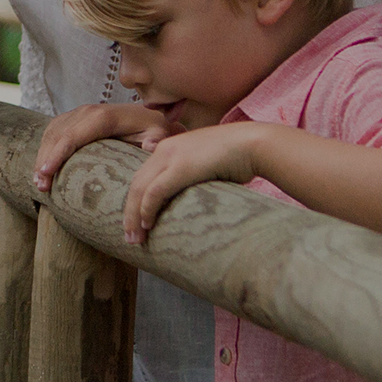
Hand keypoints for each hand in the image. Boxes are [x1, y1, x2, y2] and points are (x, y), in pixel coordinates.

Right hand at [34, 103, 181, 193]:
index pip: (74, 135)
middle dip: (45, 160)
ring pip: (52, 133)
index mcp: (104, 117)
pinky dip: (45, 149)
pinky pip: (53, 131)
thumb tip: (150, 147)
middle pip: (58, 136)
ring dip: (42, 156)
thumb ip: (157, 140)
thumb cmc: (153, 128)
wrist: (149, 115)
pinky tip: (42, 167)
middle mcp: (88, 111)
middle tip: (40, 186)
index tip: (46, 172)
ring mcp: (78, 113)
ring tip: (38, 181)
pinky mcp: (74, 118)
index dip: (58, 153)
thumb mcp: (160, 133)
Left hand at [122, 123, 267, 244]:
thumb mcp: (206, 163)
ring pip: (140, 189)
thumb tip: (188, 196)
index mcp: (169, 147)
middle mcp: (164, 149)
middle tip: (129, 236)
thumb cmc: (237, 156)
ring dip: (134, 216)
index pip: (143, 176)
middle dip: (129, 211)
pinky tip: (147, 223)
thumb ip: (192, 174)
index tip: (135, 221)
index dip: (135, 200)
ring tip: (135, 237)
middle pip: (136, 184)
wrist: (252, 143)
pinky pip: (155, 192)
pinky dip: (147, 209)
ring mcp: (171, 156)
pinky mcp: (181, 167)